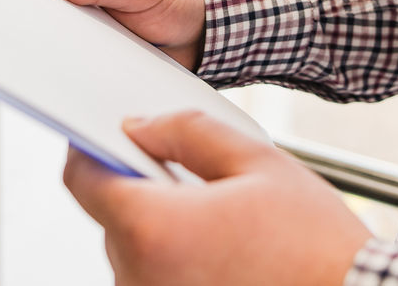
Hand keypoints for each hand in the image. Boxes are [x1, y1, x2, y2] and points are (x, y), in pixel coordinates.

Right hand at [27, 0, 206, 69]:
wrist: (200, 27)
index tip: (29, 1)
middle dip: (40, 16)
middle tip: (50, 31)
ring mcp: (80, 13)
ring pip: (52, 28)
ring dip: (58, 41)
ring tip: (72, 51)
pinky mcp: (88, 41)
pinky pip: (70, 52)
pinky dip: (74, 60)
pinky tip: (83, 67)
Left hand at [64, 111, 372, 285]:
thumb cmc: (314, 245)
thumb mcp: (257, 162)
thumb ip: (186, 133)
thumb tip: (139, 127)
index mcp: (154, 229)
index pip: (84, 180)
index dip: (89, 148)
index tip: (108, 135)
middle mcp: (139, 278)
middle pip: (110, 217)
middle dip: (139, 188)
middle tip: (193, 175)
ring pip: (134, 252)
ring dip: (161, 229)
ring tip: (222, 221)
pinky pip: (154, 281)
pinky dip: (176, 261)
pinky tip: (223, 252)